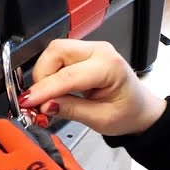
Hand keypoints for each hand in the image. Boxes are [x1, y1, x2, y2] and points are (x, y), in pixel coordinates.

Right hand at [18, 39, 167, 136]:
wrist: (141, 110)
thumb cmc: (128, 113)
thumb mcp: (100, 119)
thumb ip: (70, 110)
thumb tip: (43, 105)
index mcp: (110, 67)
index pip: (68, 75)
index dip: (44, 89)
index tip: (27, 102)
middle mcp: (100, 51)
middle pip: (56, 51)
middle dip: (42, 76)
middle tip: (38, 101)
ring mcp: (91, 49)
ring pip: (54, 51)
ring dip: (44, 74)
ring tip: (45, 98)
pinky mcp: (83, 53)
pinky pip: (58, 56)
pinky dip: (49, 73)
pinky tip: (52, 91)